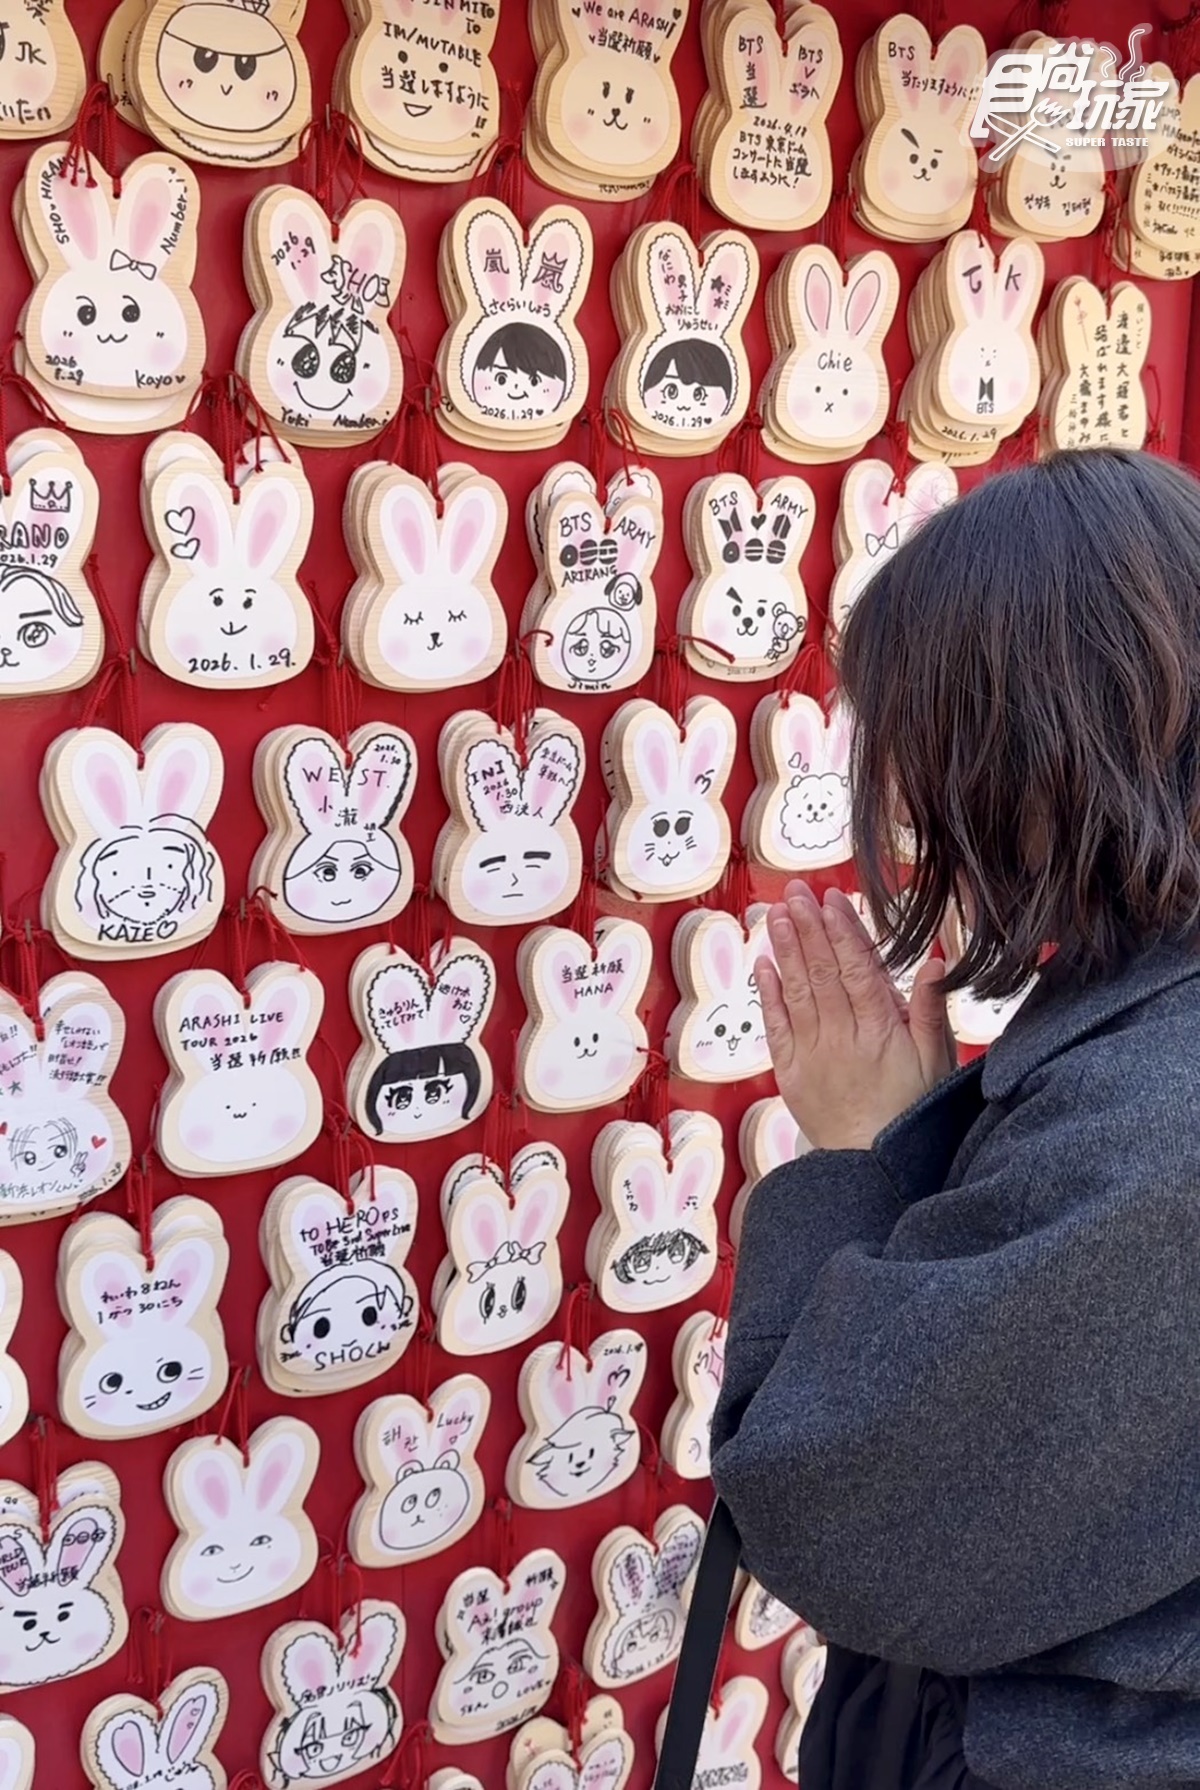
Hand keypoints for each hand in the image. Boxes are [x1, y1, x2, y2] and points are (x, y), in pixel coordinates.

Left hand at [755, 882, 956, 1150]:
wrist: (870, 1165)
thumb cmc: (910, 1111)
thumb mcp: (936, 1062)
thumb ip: (930, 1009)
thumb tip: (933, 961)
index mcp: (880, 1030)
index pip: (858, 970)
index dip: (843, 932)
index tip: (831, 900)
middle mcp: (841, 1036)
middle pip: (822, 972)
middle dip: (808, 927)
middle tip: (796, 892)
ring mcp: (812, 1052)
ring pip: (796, 991)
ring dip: (785, 949)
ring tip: (778, 914)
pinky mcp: (790, 1070)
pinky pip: (776, 1025)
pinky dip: (769, 992)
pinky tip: (764, 963)